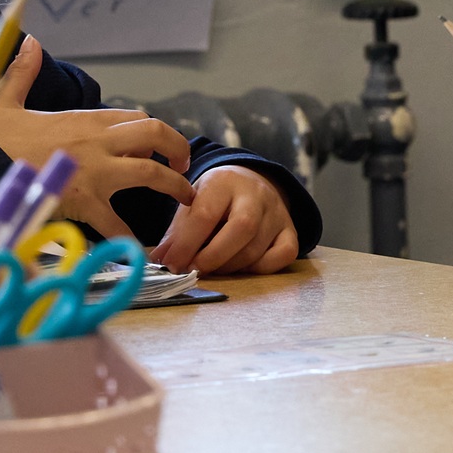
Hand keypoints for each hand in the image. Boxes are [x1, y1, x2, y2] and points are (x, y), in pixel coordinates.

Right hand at [0, 38, 196, 236]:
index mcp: (85, 121)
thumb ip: (22, 74)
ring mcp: (94, 173)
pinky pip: (118, 223)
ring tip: (186, 200)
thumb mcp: (4, 102)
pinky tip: (145, 251)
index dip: (153, 132)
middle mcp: (97, 143)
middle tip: (184, 167)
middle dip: (177, 149)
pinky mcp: (84, 203)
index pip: (136, 118)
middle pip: (154, 134)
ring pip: (150, 173)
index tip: (157, 147)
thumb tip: (30, 41)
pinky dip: (132, 239)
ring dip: (173, 187)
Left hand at [156, 165, 300, 275]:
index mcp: (224, 181)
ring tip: (211, 268)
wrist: (250, 183)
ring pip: (257, 248)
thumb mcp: (192, 202)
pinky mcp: (291, 230)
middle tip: (193, 271)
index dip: (186, 244)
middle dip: (212, 257)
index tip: (171, 264)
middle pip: (241, 228)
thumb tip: (162, 260)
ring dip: (229, 267)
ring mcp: (277, 212)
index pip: (206, 214)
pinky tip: (241, 266)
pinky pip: (283, 256)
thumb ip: (178, 231)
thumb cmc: (215, 198)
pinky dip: (261, 268)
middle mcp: (256, 193)